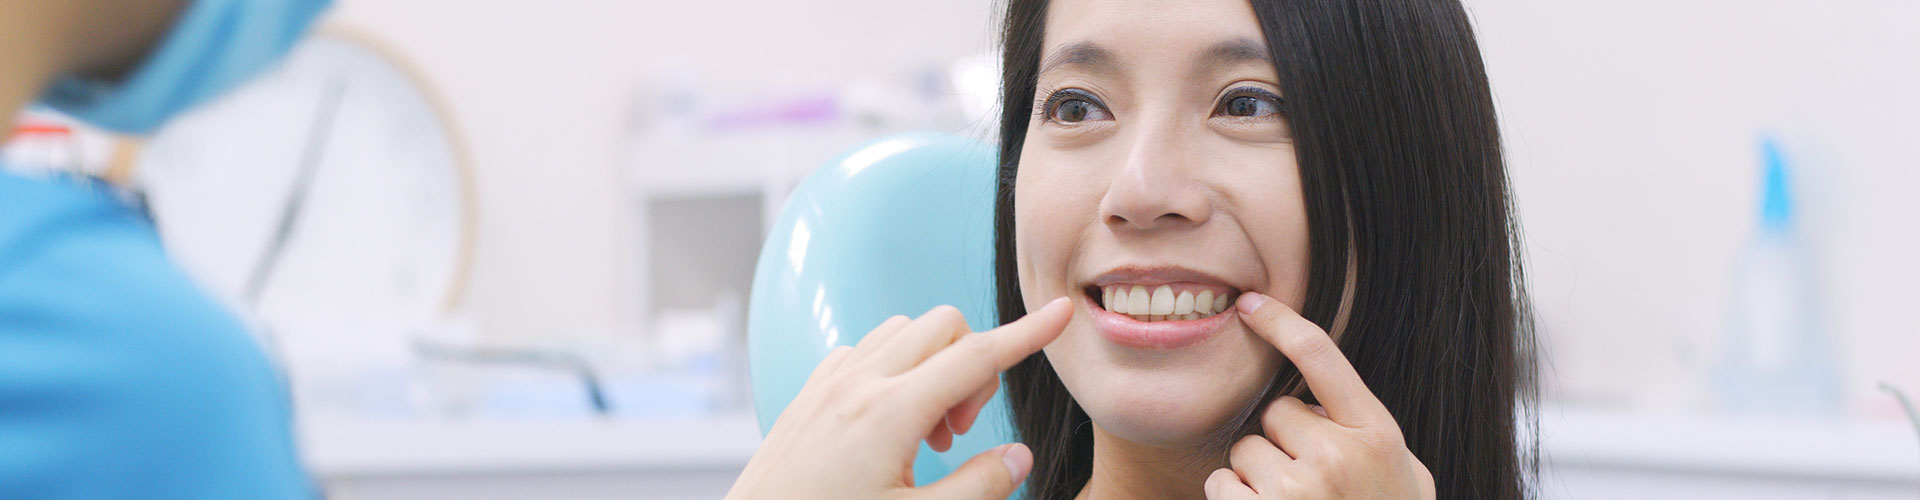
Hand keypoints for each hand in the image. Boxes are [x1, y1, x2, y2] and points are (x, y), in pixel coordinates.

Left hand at [725, 297, 1074, 499]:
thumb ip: (978, 487)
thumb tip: (1017, 455)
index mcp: (889, 412)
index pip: (977, 355)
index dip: (1027, 334)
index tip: (1060, 314)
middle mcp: (856, 385)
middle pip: (942, 327)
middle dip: (973, 365)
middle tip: (961, 432)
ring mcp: (827, 385)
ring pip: (902, 332)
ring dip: (932, 366)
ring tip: (927, 433)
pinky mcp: (807, 396)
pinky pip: (863, 351)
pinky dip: (892, 369)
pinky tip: (889, 424)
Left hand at [1205, 292, 1434, 499]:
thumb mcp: (1405, 475)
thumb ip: (1367, 431)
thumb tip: (1319, 394)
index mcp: (1377, 436)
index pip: (1322, 357)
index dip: (1282, 322)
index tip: (1250, 304)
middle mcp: (1336, 457)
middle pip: (1275, 414)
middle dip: (1284, 441)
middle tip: (1312, 482)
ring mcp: (1295, 492)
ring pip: (1245, 450)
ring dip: (1257, 475)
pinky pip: (1221, 483)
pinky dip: (1234, 499)